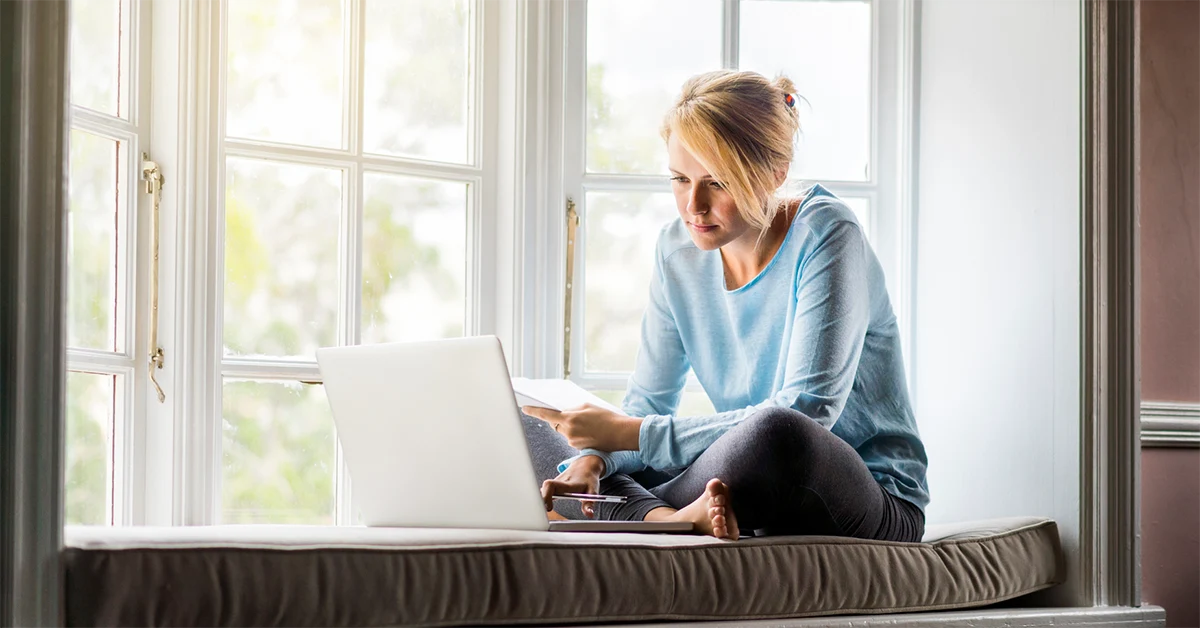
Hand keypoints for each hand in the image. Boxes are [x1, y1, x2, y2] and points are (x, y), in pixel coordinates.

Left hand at [522, 404, 640, 451]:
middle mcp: (569, 431)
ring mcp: (573, 441)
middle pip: (555, 424)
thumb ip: (573, 409)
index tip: (525, 408)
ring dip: (571, 427)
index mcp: (570, 418)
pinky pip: (573, 439)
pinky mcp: (579, 448)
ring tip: (589, 424)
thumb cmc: (607, 418)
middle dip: (560, 419)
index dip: (534, 411)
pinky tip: (591, 432)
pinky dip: (578, 434)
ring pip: (565, 432)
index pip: (546, 415)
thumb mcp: (588, 406)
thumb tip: (565, 413)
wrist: (620, 433)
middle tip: (572, 415)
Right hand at [540, 455, 604, 516]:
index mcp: (567, 484)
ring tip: (544, 509)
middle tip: (545, 511)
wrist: (586, 466)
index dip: (546, 496)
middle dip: (540, 500)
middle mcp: (559, 482)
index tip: (549, 508)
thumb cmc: (589, 479)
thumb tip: (589, 514)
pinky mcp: (553, 485)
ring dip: (541, 499)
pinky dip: (543, 498)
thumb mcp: (592, 491)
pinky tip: (545, 505)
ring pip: (543, 490)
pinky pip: (545, 491)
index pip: (550, 485)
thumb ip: (589, 503)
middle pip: (543, 488)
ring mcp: (555, 482)